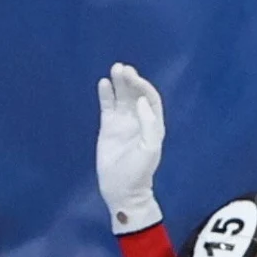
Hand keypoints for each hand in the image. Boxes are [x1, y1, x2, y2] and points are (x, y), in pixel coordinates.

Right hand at [97, 63, 165, 233]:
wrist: (122, 188)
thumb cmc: (139, 171)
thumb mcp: (149, 149)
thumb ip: (148, 125)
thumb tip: (141, 101)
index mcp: (153, 124)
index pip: (150, 99)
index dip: (143, 87)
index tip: (134, 79)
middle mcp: (139, 120)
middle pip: (135, 94)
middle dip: (130, 80)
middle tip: (122, 68)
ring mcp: (123, 122)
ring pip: (121, 97)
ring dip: (118, 83)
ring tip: (114, 69)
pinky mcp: (108, 127)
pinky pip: (107, 106)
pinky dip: (105, 94)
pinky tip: (103, 83)